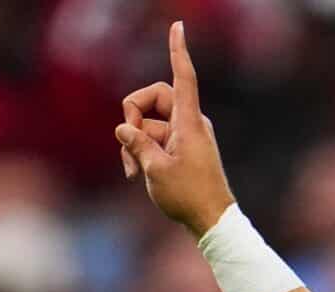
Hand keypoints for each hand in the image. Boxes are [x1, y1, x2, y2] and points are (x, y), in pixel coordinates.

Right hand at [116, 23, 236, 237]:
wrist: (212, 222)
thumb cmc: (189, 196)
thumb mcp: (154, 169)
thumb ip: (136, 143)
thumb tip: (123, 128)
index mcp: (188, 121)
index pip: (183, 77)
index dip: (177, 51)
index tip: (177, 26)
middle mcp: (188, 122)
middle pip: (152, 98)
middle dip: (133, 117)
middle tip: (126, 145)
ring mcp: (184, 136)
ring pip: (149, 124)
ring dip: (134, 143)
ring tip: (131, 173)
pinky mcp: (179, 149)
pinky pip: (155, 139)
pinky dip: (142, 152)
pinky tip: (136, 175)